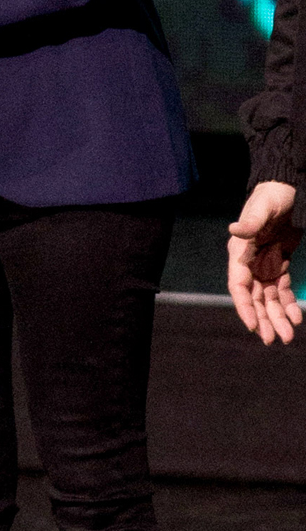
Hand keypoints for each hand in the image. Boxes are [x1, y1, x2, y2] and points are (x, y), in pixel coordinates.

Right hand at [227, 179, 301, 343]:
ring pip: (270, 299)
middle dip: (264, 320)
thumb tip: (234, 229)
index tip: (253, 325)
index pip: (240, 286)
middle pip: (256, 299)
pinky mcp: (280, 265)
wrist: (287, 190)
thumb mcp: (262, 209)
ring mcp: (266, 265)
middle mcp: (251, 263)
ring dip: (278, 318)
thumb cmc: (271, 198)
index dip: (245, 307)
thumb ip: (251, 222)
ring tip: (288, 336)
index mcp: (240, 253)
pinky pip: (284, 291)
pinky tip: (297, 318)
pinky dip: (289, 305)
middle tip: (275, 340)